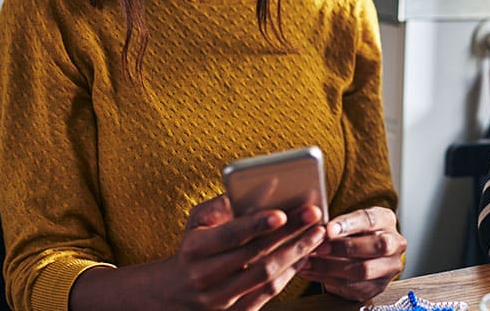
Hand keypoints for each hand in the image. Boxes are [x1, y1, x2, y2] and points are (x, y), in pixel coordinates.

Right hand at [170, 196, 326, 308]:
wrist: (172, 294)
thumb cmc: (193, 249)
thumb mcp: (196, 223)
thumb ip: (221, 205)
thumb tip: (254, 189)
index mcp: (195, 249)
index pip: (230, 236)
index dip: (256, 225)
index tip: (281, 214)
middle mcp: (205, 277)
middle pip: (255, 255)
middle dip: (289, 233)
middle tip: (313, 215)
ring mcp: (219, 300)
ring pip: (265, 276)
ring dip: (296, 253)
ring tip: (317, 234)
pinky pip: (268, 293)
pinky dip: (289, 273)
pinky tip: (305, 255)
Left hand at [298, 206, 406, 300]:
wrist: (358, 255)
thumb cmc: (351, 233)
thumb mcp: (347, 222)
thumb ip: (337, 225)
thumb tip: (319, 230)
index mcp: (386, 220)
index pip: (371, 220)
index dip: (349, 224)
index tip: (328, 229)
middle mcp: (395, 243)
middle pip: (377, 246)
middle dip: (345, 247)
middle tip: (320, 248)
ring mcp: (389, 267)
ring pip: (364, 270)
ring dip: (332, 267)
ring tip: (310, 262)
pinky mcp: (378, 286)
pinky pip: (354, 286)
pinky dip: (329, 280)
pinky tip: (313, 273)